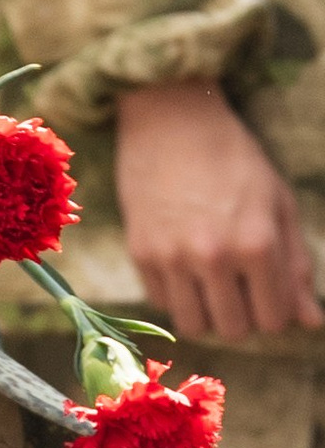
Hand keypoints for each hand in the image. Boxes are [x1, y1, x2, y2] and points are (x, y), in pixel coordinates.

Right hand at [116, 84, 322, 339]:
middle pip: (235, 329)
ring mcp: (172, 255)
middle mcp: (214, 255)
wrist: (170, 119)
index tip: (266, 288)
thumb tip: (312, 322)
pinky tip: (182, 265)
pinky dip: (175, 294)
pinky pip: (161, 303)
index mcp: (257, 244)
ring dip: (207, 312)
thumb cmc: (233, 157)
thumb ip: (295, 266)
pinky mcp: (140, 251)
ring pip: (194, 324)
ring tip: (210, 283)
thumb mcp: (277, 203)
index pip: (274, 319)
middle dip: (243, 313)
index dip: (275, 308)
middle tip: (238, 284)